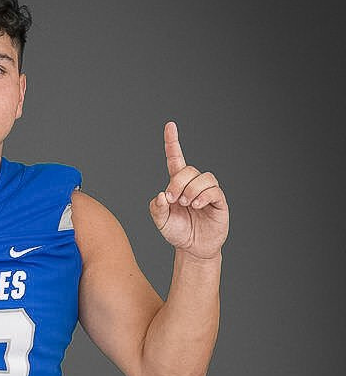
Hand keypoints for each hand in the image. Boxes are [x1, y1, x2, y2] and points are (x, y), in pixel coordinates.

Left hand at [149, 121, 228, 259]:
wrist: (192, 249)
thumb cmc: (177, 232)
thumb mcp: (161, 221)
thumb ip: (156, 208)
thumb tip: (161, 195)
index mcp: (177, 185)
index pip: (176, 159)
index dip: (173, 143)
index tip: (170, 126)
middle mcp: (193, 185)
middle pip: (188, 170)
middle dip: (178, 182)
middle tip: (172, 199)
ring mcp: (207, 192)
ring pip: (203, 177)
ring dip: (191, 190)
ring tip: (186, 204)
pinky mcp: (219, 202)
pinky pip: (214, 190)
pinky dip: (203, 196)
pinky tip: (197, 205)